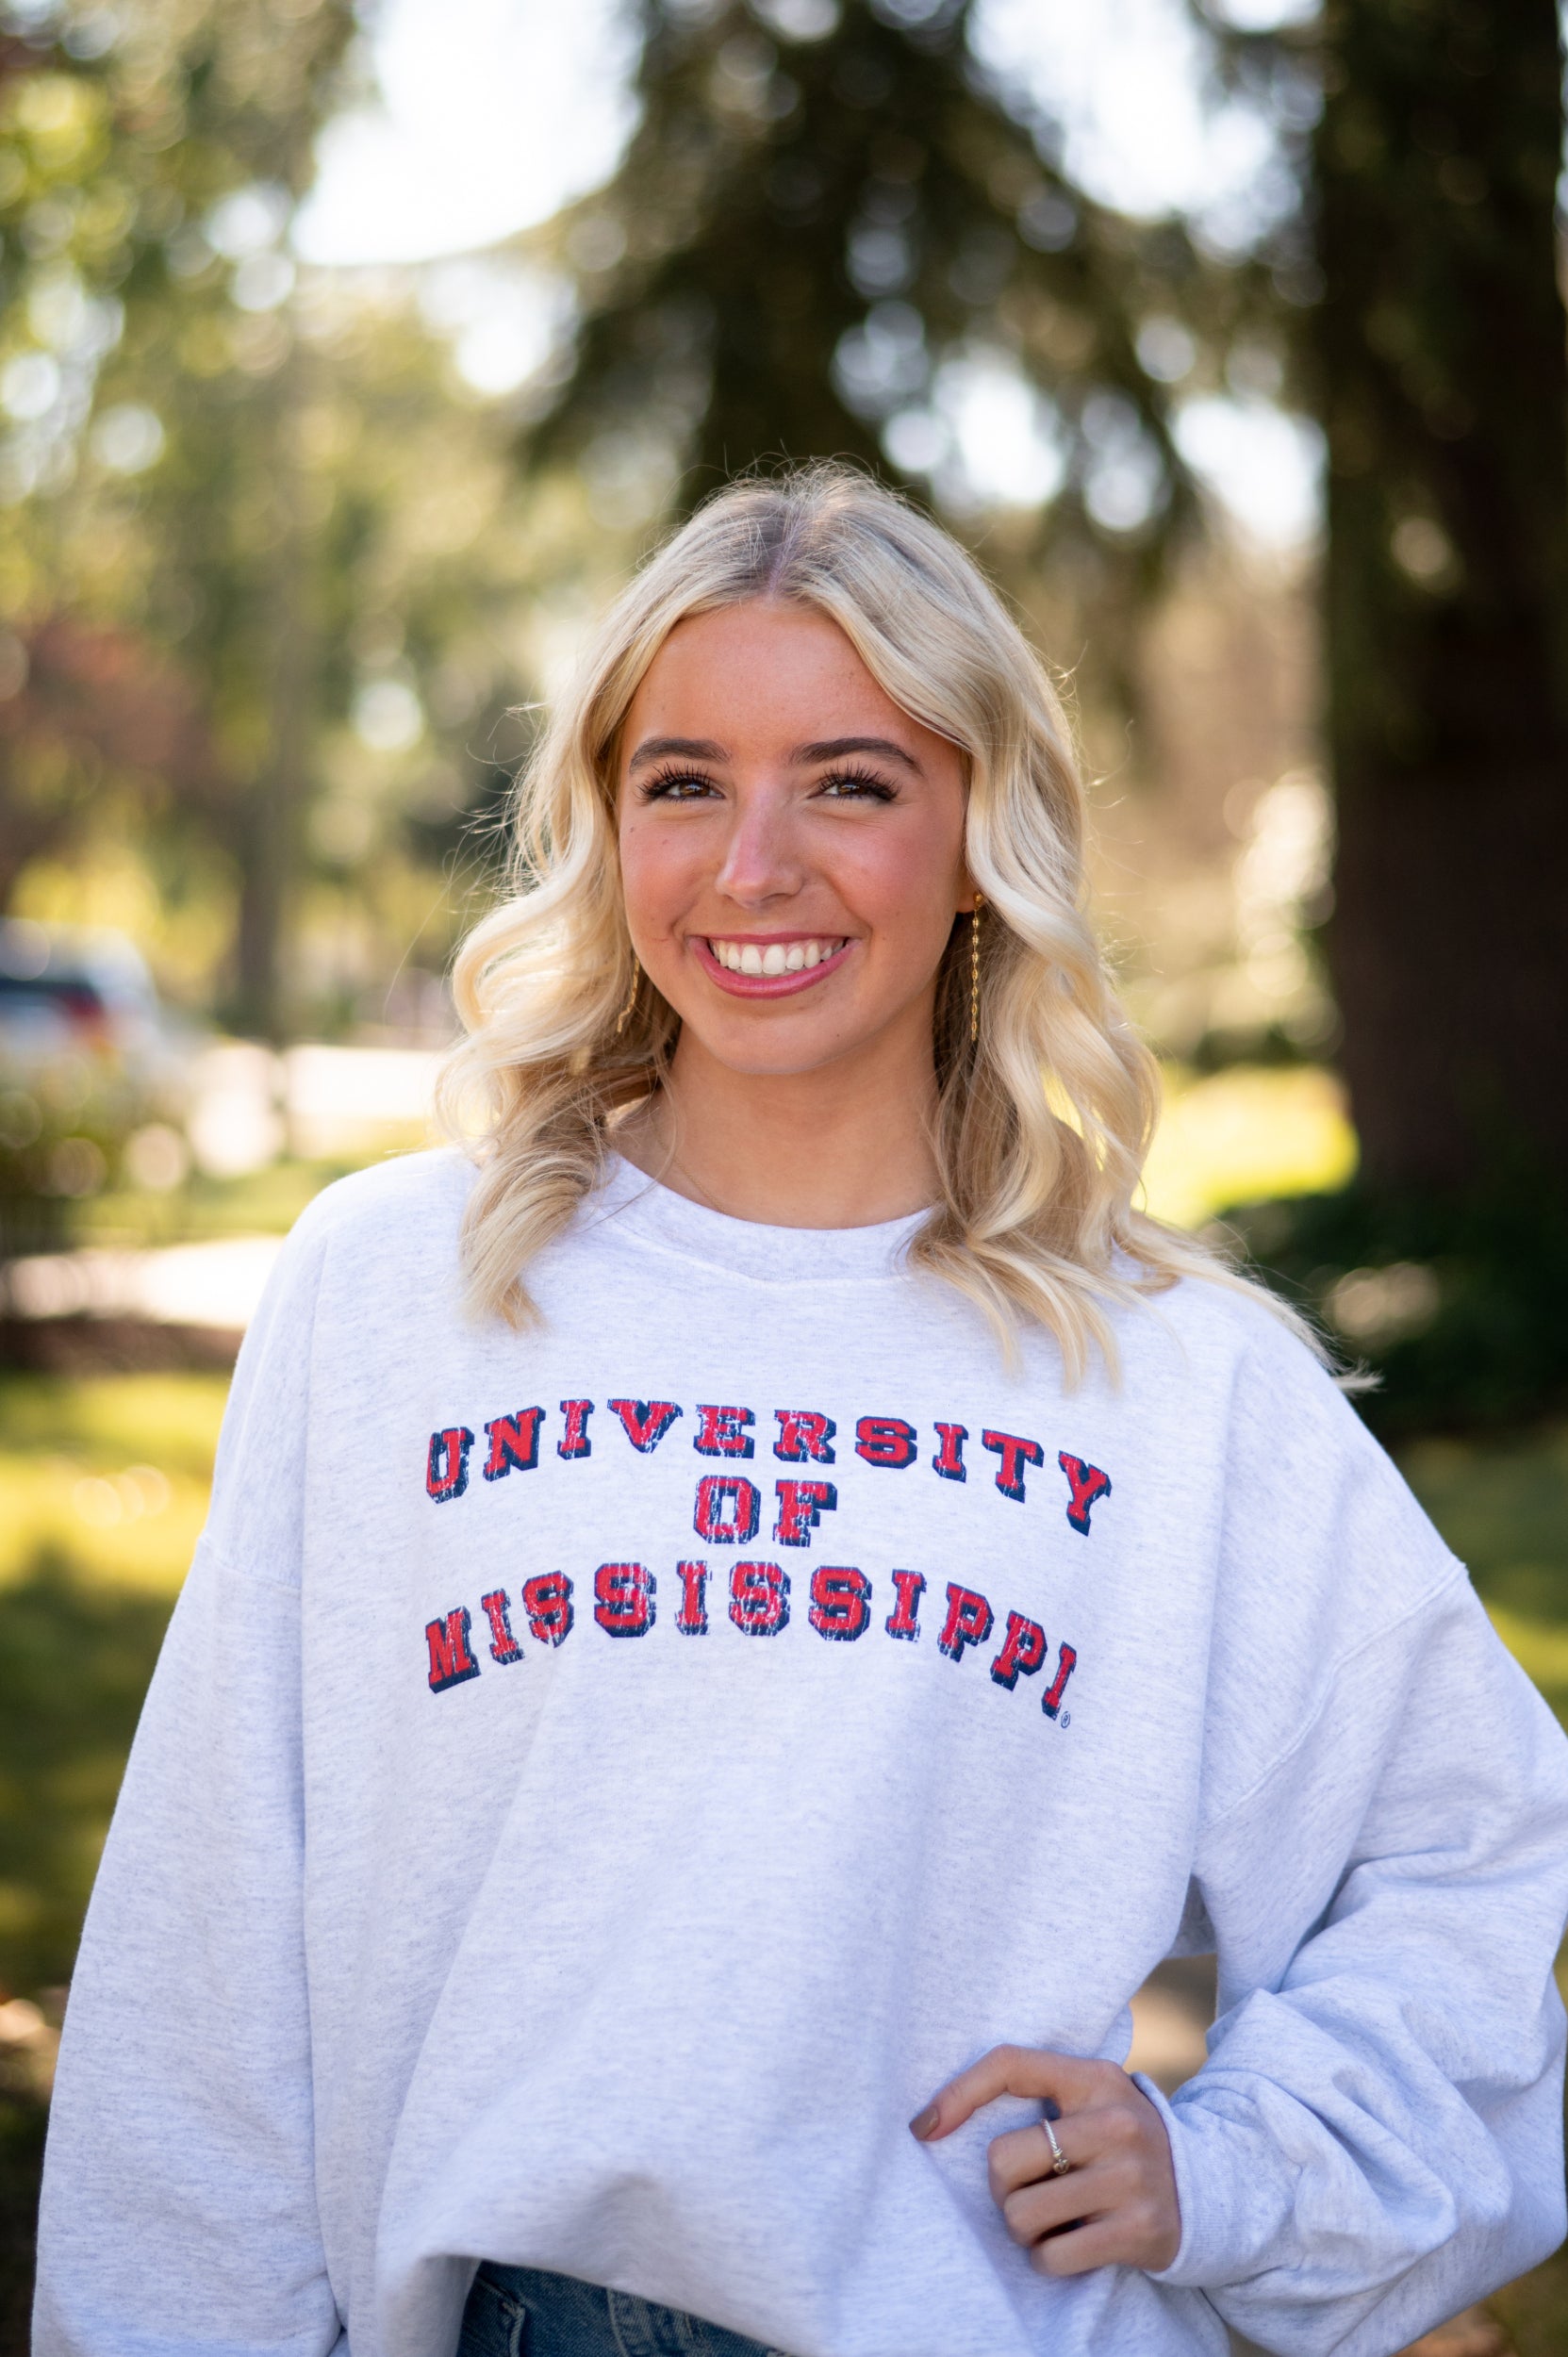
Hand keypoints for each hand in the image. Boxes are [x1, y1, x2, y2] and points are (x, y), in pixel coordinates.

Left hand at [909, 2046, 1180, 2276]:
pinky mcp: (1137, 2230)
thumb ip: (1034, 2091)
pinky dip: (1050, 2258)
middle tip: (1031, 2189)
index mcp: (1093, 2078)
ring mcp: (1128, 2177)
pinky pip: (1052, 2257)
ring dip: (1025, 2228)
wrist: (1208, 2188)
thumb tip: (932, 2122)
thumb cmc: (1119, 2141)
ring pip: (1022, 2216)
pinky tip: (1074, 2243)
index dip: (957, 2093)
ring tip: (1055, 2217)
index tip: (923, 2128)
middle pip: (1003, 2160)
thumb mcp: (1089, 2097)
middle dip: (1003, 2187)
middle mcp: (1113, 2122)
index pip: (1008, 2065)